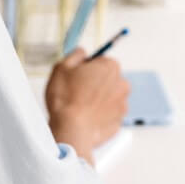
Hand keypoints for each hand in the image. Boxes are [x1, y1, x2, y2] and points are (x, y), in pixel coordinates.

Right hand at [45, 49, 129, 164]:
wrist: (71, 130)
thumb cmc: (65, 98)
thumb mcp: (62, 66)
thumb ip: (76, 55)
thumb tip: (82, 53)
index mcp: (110, 67)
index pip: (100, 61)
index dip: (86, 68)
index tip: (76, 77)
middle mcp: (122, 84)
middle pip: (106, 79)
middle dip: (94, 84)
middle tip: (76, 92)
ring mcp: (122, 104)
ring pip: (108, 97)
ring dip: (98, 100)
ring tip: (80, 107)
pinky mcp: (118, 122)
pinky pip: (107, 115)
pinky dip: (99, 116)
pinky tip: (85, 118)